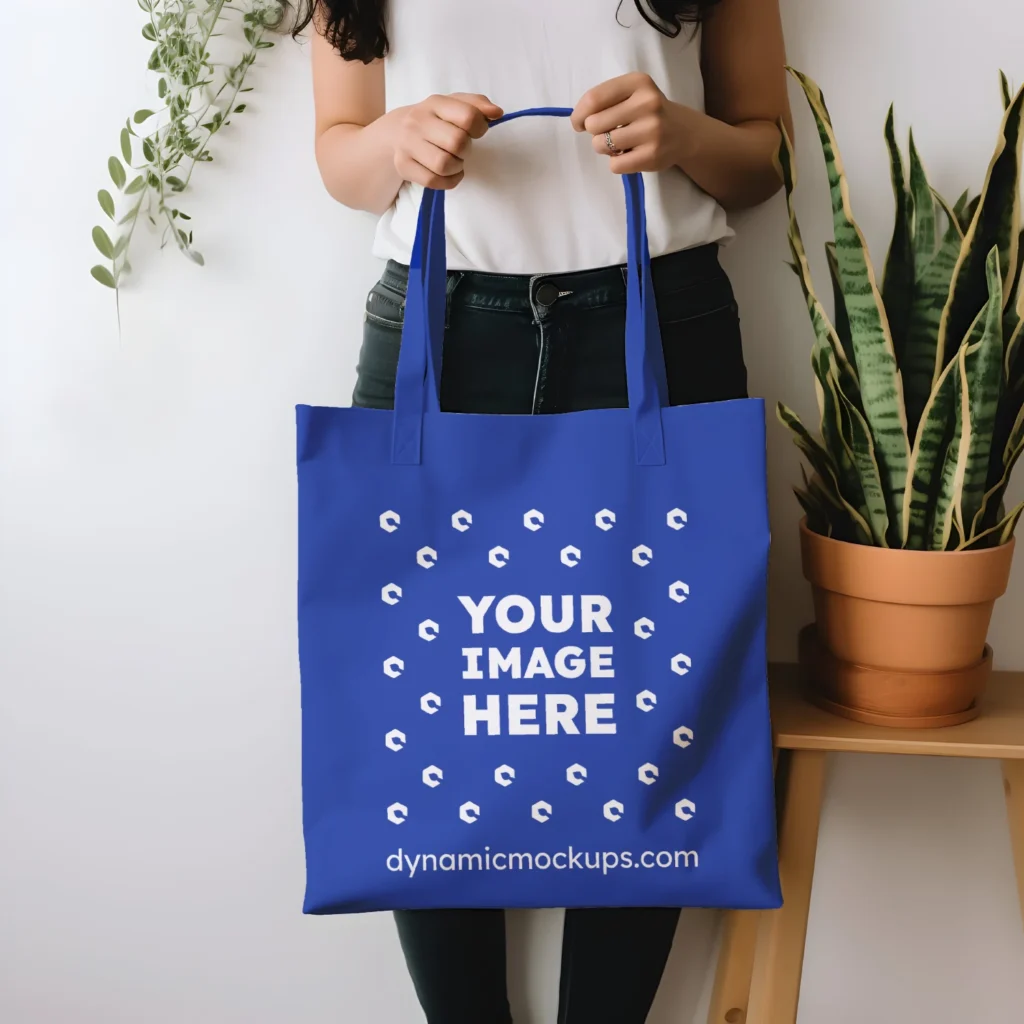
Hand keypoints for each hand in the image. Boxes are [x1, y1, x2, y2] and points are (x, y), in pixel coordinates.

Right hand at [390, 93, 503, 189]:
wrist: (396, 133)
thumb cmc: (434, 120)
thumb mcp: (454, 105)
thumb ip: (478, 105)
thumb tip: (497, 113)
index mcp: (434, 103)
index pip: (468, 116)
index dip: (480, 127)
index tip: (476, 131)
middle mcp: (417, 121)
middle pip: (457, 143)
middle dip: (466, 150)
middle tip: (461, 149)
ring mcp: (408, 144)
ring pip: (444, 165)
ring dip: (457, 167)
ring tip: (454, 161)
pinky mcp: (403, 166)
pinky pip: (434, 181)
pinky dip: (449, 181)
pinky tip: (449, 173)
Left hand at [571, 73, 690, 173]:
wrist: (684, 133)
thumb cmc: (648, 112)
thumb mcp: (632, 93)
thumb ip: (605, 100)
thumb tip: (579, 120)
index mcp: (638, 83)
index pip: (593, 99)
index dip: (578, 114)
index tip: (579, 122)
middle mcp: (647, 103)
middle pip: (594, 124)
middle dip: (594, 131)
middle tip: (607, 132)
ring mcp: (651, 131)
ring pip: (601, 145)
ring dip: (603, 148)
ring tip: (619, 143)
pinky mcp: (651, 156)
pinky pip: (614, 165)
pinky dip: (616, 163)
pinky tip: (629, 154)